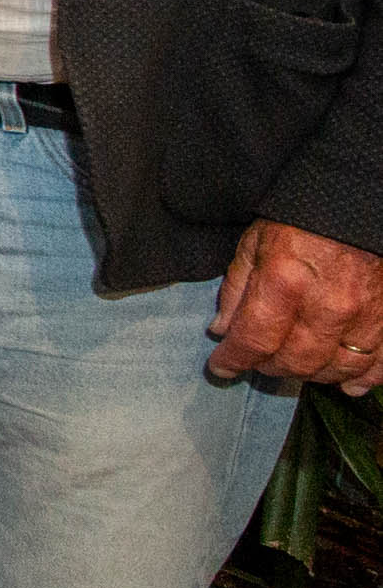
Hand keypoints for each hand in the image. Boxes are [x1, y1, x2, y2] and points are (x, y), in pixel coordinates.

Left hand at [210, 220, 382, 396]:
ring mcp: (366, 315)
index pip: (254, 340)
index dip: (233, 360)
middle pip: (295, 362)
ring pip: (336, 369)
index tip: (220, 368)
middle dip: (270, 368)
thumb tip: (222, 330)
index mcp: (285, 282)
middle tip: (260, 362)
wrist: (358, 204)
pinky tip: (347, 383)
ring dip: (313, 375)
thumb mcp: (255, 244)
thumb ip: (237, 289)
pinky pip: (380, 365)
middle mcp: (327, 305)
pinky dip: (364, 380)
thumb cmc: (301, 222)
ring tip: (298, 366)